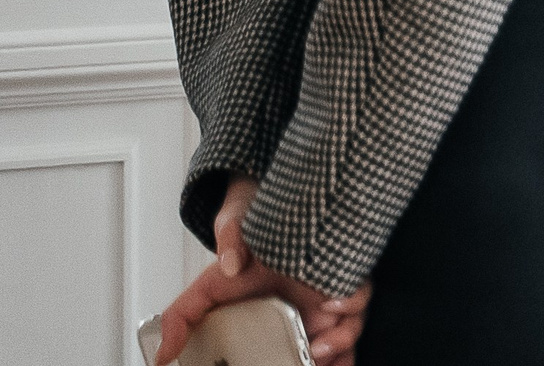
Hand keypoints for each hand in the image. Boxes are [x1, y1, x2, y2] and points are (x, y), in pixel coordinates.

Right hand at [155, 176, 371, 362]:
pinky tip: (336, 305)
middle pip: (324, 354)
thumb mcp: (207, 286)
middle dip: (324, 363)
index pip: (291, 359)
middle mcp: (303, 319)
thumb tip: (162, 356)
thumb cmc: (242, 253)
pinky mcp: (345, 281)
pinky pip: (359, 304)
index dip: (301, 365)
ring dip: (339, 344)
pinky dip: (353, 309)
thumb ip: (182, 318)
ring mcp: (327, 302)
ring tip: (321, 346)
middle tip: (311, 362)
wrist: (264, 214)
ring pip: (345, 335)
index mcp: (274, 328)